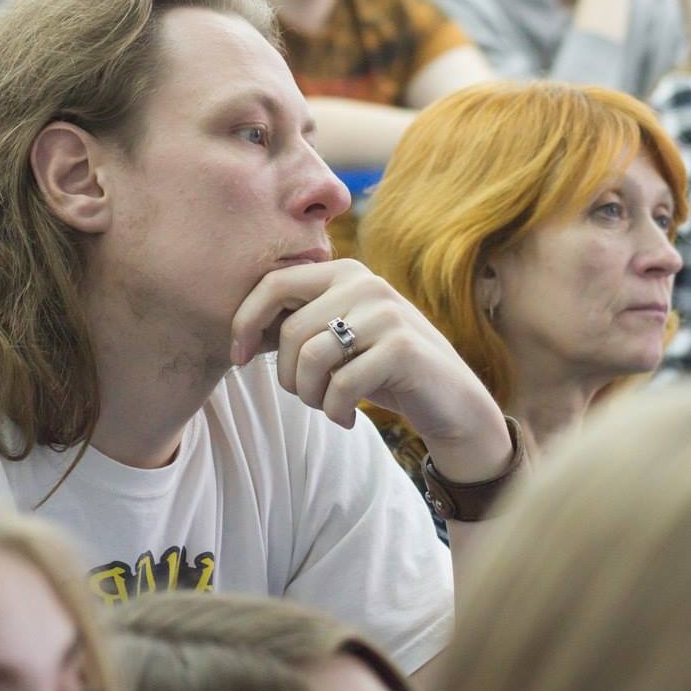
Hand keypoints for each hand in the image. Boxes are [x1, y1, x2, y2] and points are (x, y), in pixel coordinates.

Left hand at [229, 260, 510, 474]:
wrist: (450, 402)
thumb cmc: (382, 371)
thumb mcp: (340, 338)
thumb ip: (302, 322)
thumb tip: (243, 330)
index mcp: (345, 272)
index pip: (274, 283)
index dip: (245, 322)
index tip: (240, 358)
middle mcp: (366, 283)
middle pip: (290, 330)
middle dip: (288, 375)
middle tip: (307, 397)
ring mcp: (387, 313)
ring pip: (312, 358)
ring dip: (311, 396)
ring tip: (328, 407)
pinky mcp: (402, 348)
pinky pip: (341, 384)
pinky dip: (335, 411)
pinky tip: (347, 418)